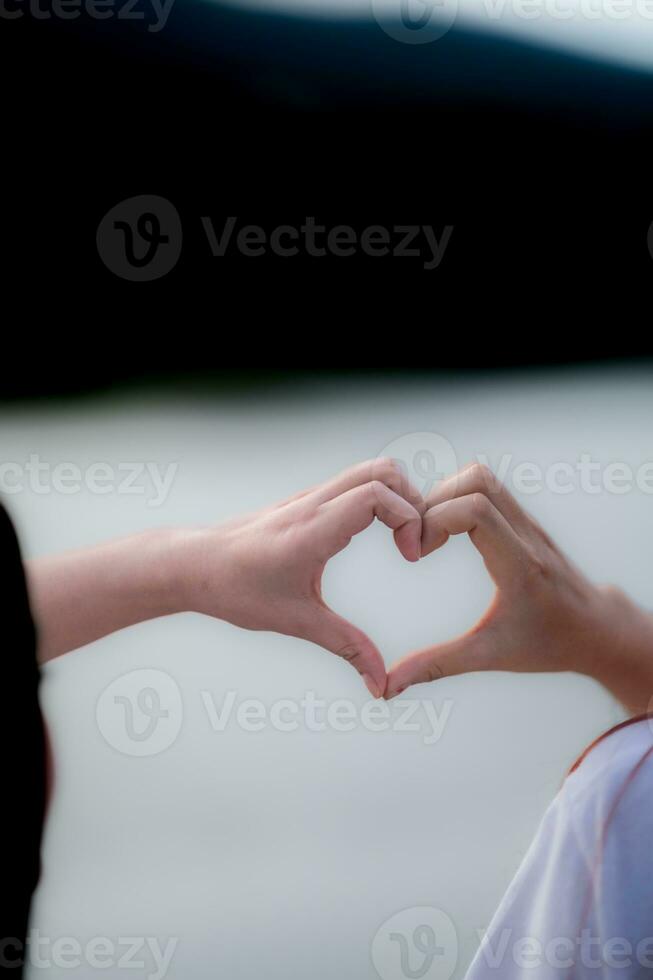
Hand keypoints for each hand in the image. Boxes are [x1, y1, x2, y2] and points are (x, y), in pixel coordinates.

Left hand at [181, 459, 423, 697]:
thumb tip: (379, 683)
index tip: (410, 556)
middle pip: (382, 470)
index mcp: (313, 529)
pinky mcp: (306, 500)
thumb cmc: (236, 589)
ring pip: (368, 470)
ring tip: (402, 537)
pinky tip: (378, 534)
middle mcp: (313, 503)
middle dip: (413, 501)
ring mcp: (309, 496)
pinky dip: (378, 498)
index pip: (376, 494)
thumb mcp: (296, 622)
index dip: (407, 518)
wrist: (194, 565)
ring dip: (397, 496)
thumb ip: (345, 647)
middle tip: (415, 542)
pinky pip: (352, 482)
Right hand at [385, 463, 652, 713]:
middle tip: (418, 540)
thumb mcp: (488, 656)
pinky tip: (446, 533)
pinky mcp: (524, 519)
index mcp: (519, 565)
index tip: (419, 555)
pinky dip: (457, 499)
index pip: (476, 511)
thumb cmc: (547, 645)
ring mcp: (527, 521)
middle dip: (433, 503)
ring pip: (482, 477)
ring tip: (429, 534)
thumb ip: (437, 666)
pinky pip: (488, 488)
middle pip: (475, 482)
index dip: (434, 522)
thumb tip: (388, 687)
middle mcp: (526, 534)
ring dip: (445, 496)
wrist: (596, 630)